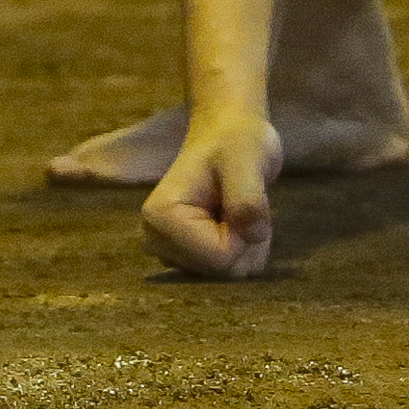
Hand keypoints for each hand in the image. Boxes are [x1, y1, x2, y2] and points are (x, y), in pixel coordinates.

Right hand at [142, 106, 281, 279]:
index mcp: (160, 218)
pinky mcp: (186, 257)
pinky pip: (230, 271)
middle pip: (221, 272)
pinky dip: (244, 247)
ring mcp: (170, 251)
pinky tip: (235, 218)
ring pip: (228, 275)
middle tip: (242, 200)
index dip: (243, 234)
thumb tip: (253, 235)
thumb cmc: (235, 141)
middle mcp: (155, 240)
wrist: (229, 133)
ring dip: (246, 243)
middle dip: (244, 240)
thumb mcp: (245, 160)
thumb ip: (247, 198)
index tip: (239, 198)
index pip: (219, 259)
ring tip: (238, 206)